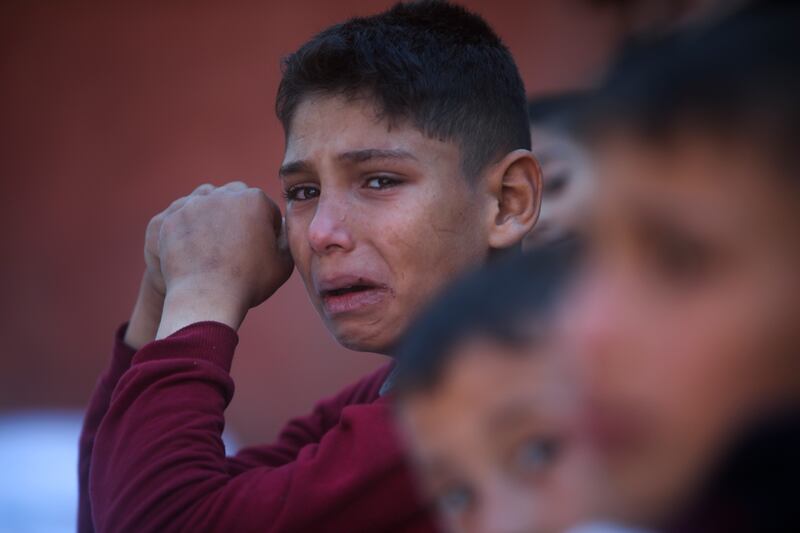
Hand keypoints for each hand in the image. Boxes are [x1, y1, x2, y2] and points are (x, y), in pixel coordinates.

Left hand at [153, 182, 292, 337]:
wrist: (206, 298)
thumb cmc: (248, 283)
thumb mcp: (282, 264)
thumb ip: (286, 240)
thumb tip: (282, 228)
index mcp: (255, 200)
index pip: (265, 209)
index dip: (267, 230)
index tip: (261, 249)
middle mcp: (223, 194)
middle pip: (235, 199)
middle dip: (238, 216)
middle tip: (237, 244)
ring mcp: (192, 204)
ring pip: (207, 204)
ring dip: (212, 218)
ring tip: (213, 246)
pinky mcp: (170, 218)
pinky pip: (182, 219)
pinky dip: (187, 231)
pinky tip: (194, 249)